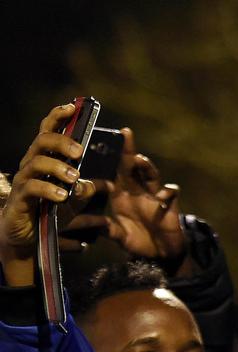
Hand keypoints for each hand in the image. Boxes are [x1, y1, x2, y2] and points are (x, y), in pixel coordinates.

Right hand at [0, 104, 96, 286]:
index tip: (72, 107)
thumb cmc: (48, 213)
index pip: (49, 132)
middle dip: (61, 141)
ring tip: (74, 177)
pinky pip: (32, 188)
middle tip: (80, 150)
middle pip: (42, 142)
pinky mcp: (20, 199)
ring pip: (36, 163)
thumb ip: (86, 190)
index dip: (58, 117)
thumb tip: (99, 184)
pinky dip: (48, 190)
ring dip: (58, 167)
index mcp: (45, 160)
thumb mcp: (73, 200)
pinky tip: (61, 196)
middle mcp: (31, 166)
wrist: (27, 239)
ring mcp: (24, 181)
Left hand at [65, 127, 190, 275]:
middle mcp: (137, 191)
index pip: (111, 173)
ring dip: (146, 166)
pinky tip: (161, 197)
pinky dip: (167, 193)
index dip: (105, 163)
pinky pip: (171, 193)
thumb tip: (78, 223)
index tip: (92, 152)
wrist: (162, 254)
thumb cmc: (139, 241)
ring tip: (138, 159)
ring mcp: (154, 196)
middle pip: (131, 166)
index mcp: (121, 195)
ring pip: (151, 174)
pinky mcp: (170, 205)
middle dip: (127, 150)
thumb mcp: (117, 235)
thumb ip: (102, 228)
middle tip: (123, 134)